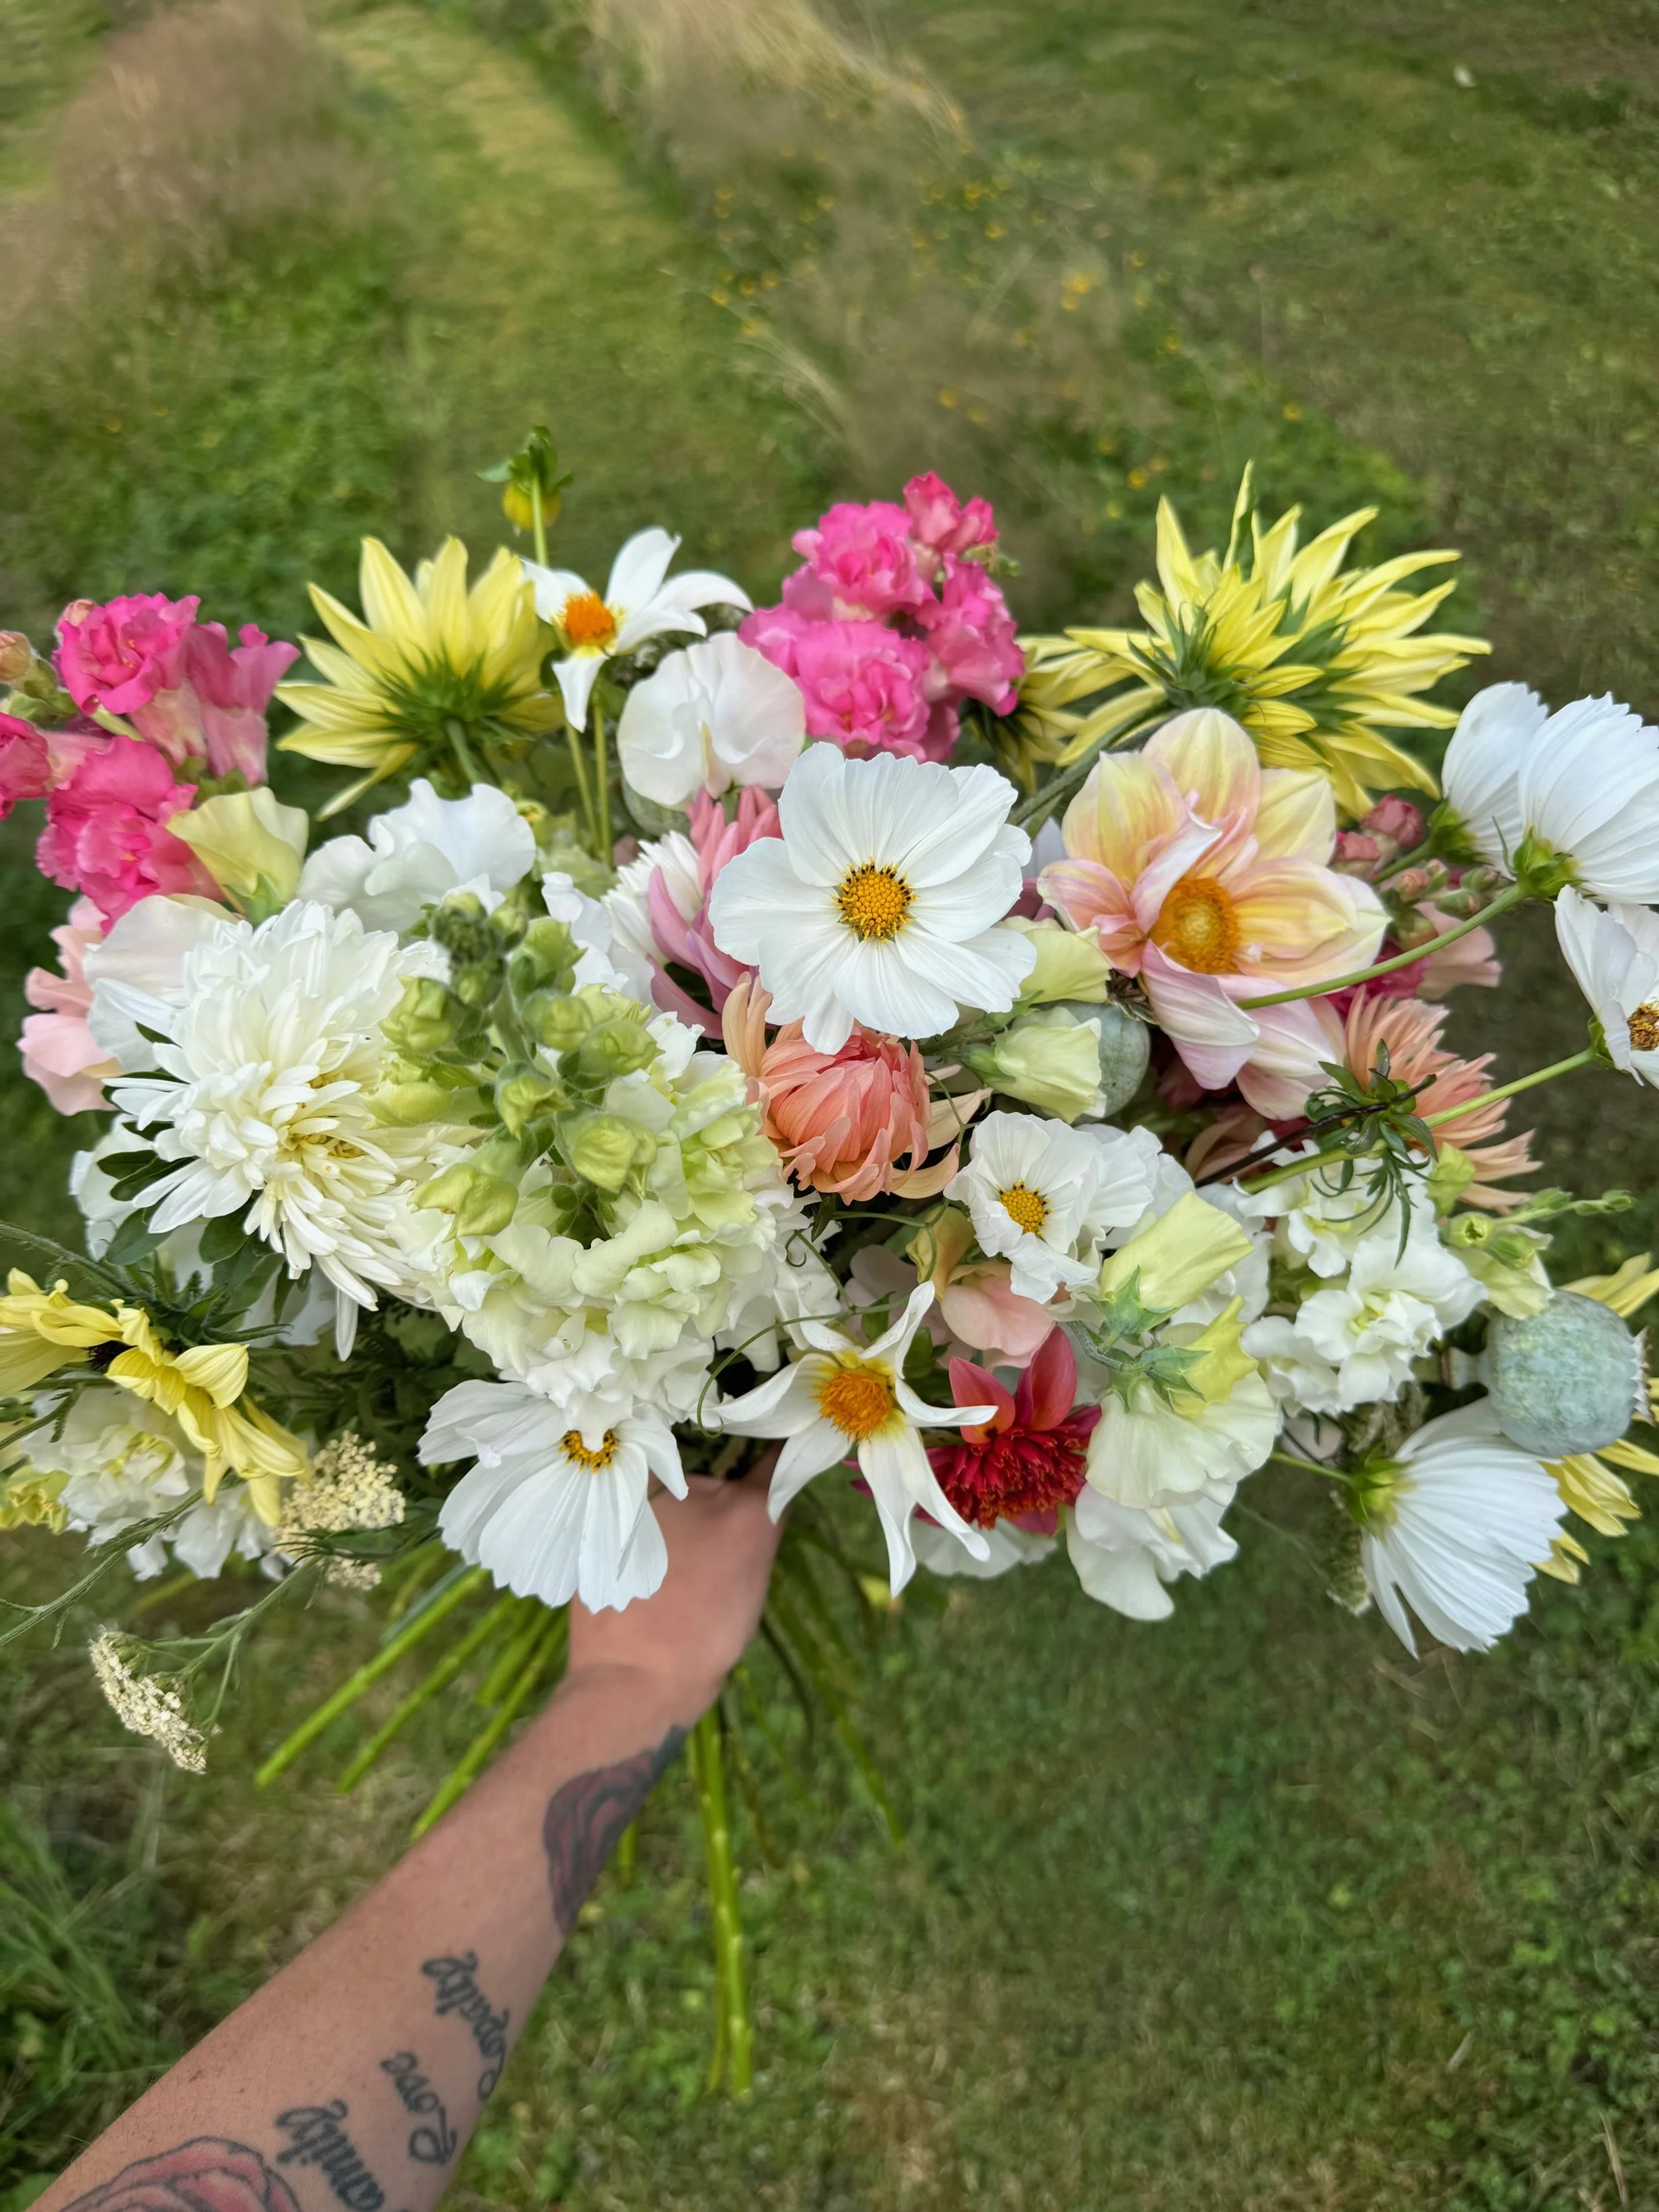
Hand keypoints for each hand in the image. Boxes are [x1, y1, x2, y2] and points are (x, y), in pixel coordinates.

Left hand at [563, 1450, 782, 1723]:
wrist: (632, 1677)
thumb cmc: (703, 1650)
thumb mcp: (749, 1596)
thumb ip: (751, 1545)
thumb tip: (747, 1523)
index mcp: (746, 1513)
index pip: (772, 1463)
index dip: (773, 1457)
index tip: (772, 1453)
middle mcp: (701, 1492)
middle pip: (714, 1486)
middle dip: (710, 1509)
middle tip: (699, 1555)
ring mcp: (652, 1498)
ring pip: (670, 1497)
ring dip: (670, 1518)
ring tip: (658, 1565)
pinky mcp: (611, 1513)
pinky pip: (632, 1508)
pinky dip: (635, 1525)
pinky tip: (628, 1556)